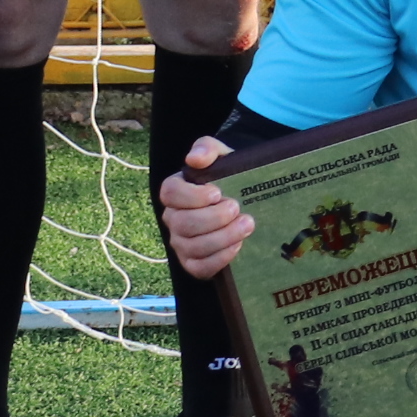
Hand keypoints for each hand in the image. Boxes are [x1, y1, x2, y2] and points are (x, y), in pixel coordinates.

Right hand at [159, 134, 253, 279]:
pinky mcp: (194, 263)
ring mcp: (181, 243)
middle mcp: (173, 218)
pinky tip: (238, 245)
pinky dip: (220, 258)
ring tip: (247, 225)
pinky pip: (199, 268)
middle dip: (214, 218)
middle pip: (182, 223)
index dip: (192, 196)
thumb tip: (194, 158)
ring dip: (222, 237)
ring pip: (192, 247)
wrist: (245, 199)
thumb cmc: (230, 176)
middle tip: (238, 209)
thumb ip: (207, 149)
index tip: (217, 193)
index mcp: (176, 191)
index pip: (169, 193)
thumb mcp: (223, 156)